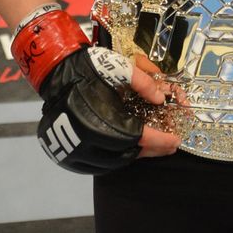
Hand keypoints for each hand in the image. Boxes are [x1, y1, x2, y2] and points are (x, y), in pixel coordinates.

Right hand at [13, 8, 178, 173]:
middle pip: (128, 154)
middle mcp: (86, 142)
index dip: (160, 141)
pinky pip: (96, 165)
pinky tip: (126, 149)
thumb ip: (144, 83)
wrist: (56, 74)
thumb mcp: (120, 67)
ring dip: (134, 155)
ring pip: (113, 163)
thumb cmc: (89, 69)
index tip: (176, 141)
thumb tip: (161, 99)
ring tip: (151, 147)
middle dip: (152, 151)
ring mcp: (73, 152)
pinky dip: (114, 159)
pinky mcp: (66, 157)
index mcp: (101, 120)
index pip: (138, 138)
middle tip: (169, 146)